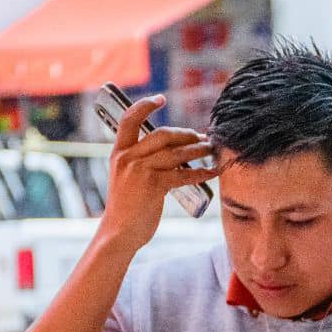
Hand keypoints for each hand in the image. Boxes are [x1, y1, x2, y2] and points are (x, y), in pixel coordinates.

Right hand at [99, 96, 217, 254]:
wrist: (119, 233)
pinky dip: (201, 172)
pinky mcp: (154, 185)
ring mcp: (140, 171)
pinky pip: (183, 174)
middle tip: (202, 137)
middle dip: (186, 134)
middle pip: (162, 134)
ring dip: (198, 150)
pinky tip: (212, 172)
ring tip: (212, 150)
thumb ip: (140, 162)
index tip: (161, 98)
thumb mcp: (126, 179)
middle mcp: (128, 158)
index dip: (145, 105)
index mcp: (119, 153)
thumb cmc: (126, 209)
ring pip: (176, 153)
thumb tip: (169, 152)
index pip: (129, 119)